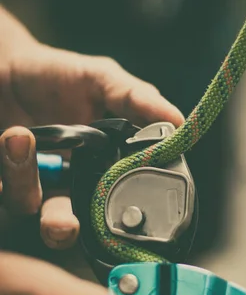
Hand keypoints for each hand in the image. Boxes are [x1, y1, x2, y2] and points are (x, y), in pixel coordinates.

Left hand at [0, 6, 183, 248]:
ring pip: (28, 206)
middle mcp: (65, 182)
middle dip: (63, 227)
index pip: (113, 202)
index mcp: (99, 167)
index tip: (117, 207)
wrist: (7, 66)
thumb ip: (136, 99)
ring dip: (22, 176)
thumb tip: (178, 121)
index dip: (116, 213)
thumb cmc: (58, 75)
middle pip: (68, 224)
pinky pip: (1, 188)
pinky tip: (11, 136)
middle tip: (63, 225)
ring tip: (20, 135)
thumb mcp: (101, 79)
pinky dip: (6, 166)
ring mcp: (30, 182)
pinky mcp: (2, 178)